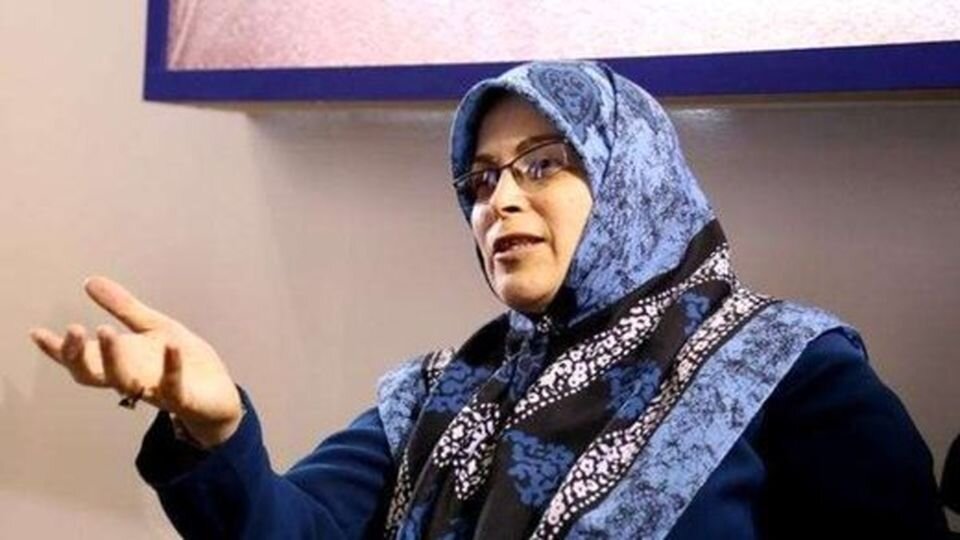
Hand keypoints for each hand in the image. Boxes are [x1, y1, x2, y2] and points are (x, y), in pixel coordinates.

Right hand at [29, 276, 242, 448]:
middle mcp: (132, 378)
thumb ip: (124, 307)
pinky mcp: (184, 399)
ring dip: (113, 358)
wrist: (220, 394)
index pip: (82, 359)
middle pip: (93, 374)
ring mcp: (156, 391)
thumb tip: (90, 281)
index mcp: (122, 361)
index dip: (58, 349)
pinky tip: (170, 346)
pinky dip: (171, 367)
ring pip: (125, 382)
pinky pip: (173, 386)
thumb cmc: (183, 362)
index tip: (37, 332)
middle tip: (73, 329)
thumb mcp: (154, 327)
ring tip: (106, 330)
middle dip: (79, 354)